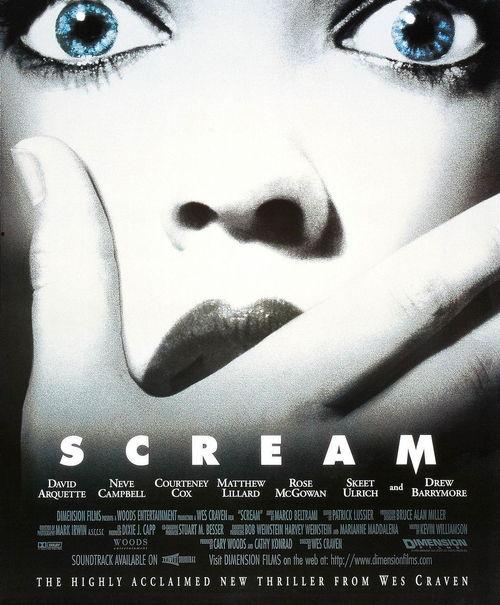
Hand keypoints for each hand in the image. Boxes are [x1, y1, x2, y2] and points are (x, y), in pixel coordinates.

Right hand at [13, 136, 499, 481]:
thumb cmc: (103, 514)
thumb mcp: (68, 395)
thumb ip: (71, 270)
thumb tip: (43, 161)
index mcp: (285, 398)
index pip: (408, 302)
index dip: (477, 248)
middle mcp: (351, 447)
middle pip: (477, 363)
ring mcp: (373, 499)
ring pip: (477, 419)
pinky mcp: (374, 531)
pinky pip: (455, 470)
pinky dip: (478, 419)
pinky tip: (478, 392)